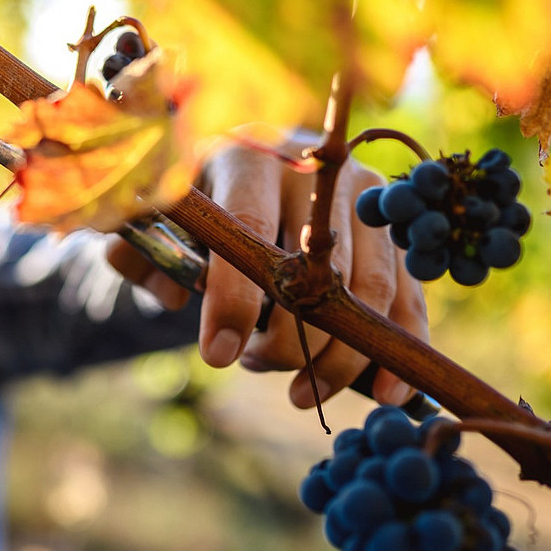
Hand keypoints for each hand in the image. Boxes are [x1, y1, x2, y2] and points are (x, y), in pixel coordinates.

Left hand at [107, 140, 428, 407]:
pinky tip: (386, 392)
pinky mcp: (391, 224)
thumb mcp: (158, 217)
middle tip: (256, 366)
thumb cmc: (201, 197)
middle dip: (289, 341)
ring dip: (340, 357)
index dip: (235, 299)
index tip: (219, 357)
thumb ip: (142, 254)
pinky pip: (408, 292)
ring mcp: (363, 193)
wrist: (256, 157)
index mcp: (248, 158)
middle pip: (316, 271)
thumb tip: (173, 296)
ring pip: (369, 289)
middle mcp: (314, 171)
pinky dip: (401, 344)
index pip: (250, 230)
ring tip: (302, 392)